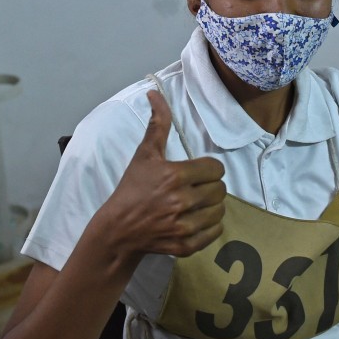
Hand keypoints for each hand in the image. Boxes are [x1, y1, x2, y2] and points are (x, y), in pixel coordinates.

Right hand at [92, 90, 226, 259]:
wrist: (117, 230)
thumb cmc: (132, 188)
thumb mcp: (145, 155)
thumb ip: (157, 124)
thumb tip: (156, 93)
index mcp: (175, 176)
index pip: (216, 169)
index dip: (208, 169)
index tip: (195, 173)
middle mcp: (181, 201)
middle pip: (221, 189)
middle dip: (210, 187)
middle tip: (195, 189)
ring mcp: (184, 225)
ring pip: (220, 210)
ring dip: (212, 206)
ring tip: (195, 204)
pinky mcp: (186, 245)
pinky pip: (216, 232)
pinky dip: (210, 227)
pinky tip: (195, 220)